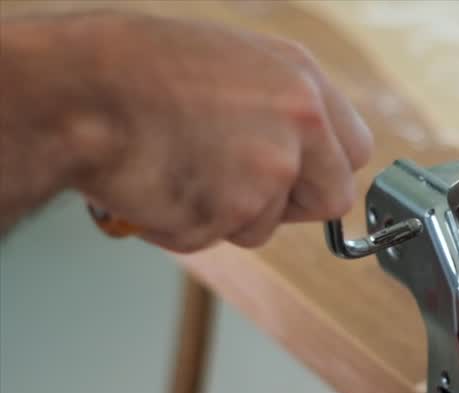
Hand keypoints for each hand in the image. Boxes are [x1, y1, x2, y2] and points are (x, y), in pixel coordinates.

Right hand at [71, 13, 371, 251]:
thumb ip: (280, 108)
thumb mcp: (234, 64)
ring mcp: (266, 174)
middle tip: (240, 188)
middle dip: (290, 205)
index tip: (304, 178)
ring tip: (180, 165)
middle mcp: (298, 126)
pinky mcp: (226, 213)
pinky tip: (158, 180)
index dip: (325, 170)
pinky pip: (212, 237)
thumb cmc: (138, 69)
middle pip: (329, 200)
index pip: (355, 151)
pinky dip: (182, 223)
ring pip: (264, 225)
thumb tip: (304, 149)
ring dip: (225, 213)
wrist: (78, 90)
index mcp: (303, 81)